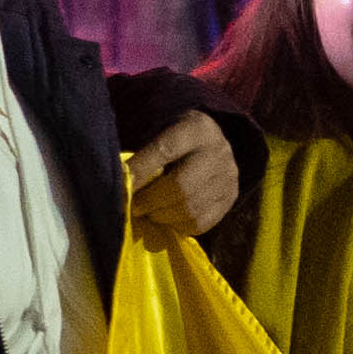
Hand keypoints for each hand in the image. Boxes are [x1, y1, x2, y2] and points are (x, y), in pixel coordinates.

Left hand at [125, 112, 239, 238]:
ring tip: (149, 212)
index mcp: (196, 128)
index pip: (164, 150)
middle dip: (151, 200)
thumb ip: (143, 156)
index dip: (141, 170)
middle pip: (181, 186)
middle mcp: (218, 152)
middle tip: (133, 206)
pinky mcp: (230, 199)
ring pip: (191, 209)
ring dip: (162, 216)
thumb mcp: (159, 133)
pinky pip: (201, 223)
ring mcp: (228, 177)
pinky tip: (167, 218)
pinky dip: (178, 225)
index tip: (122, 184)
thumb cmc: (173, 139)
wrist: (207, 144)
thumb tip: (123, 184)